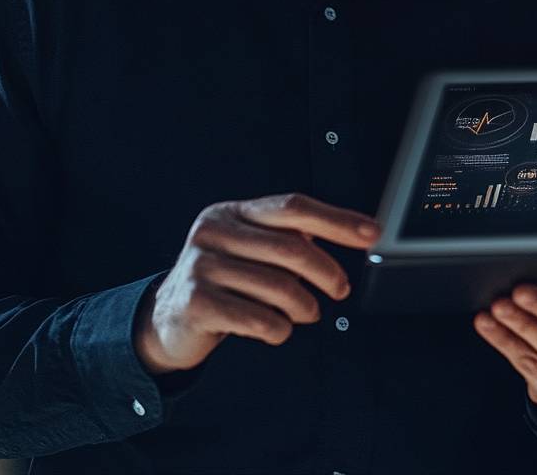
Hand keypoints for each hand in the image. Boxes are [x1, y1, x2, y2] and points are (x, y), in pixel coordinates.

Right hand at [134, 193, 380, 372]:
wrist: (167, 319)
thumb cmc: (222, 282)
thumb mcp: (249, 250)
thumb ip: (287, 239)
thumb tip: (349, 234)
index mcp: (232, 212)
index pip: (292, 207)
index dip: (336, 220)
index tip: (370, 233)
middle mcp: (214, 231)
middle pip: (290, 247)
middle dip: (326, 271)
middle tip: (340, 289)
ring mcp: (201, 266)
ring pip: (277, 286)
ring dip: (303, 306)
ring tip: (307, 313)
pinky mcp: (195, 302)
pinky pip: (256, 318)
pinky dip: (278, 328)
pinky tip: (279, 329)